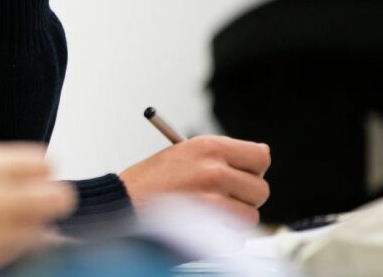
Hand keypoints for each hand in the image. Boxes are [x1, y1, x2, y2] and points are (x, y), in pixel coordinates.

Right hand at [0, 144, 75, 276]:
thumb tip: (22, 179)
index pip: (43, 161)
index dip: (35, 168)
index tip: (27, 172)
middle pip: (59, 198)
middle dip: (46, 196)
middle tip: (26, 197)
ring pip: (45, 230)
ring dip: (31, 225)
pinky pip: (21, 252)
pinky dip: (14, 246)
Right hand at [119, 136, 271, 223]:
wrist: (121, 205)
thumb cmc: (148, 182)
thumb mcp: (182, 153)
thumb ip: (219, 156)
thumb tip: (259, 158)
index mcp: (208, 146)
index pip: (261, 156)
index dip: (253, 169)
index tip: (244, 175)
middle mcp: (214, 170)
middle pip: (261, 189)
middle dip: (245, 197)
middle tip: (223, 198)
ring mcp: (212, 199)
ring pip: (250, 216)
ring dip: (234, 219)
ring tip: (207, 213)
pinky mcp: (209, 227)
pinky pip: (236, 237)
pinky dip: (223, 236)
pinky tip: (200, 226)